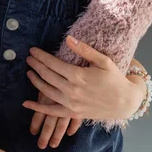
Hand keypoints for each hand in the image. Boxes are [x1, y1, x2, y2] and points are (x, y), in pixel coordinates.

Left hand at [24, 36, 145, 146]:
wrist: (125, 103)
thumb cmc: (115, 79)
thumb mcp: (103, 61)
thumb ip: (84, 50)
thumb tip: (68, 38)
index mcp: (78, 75)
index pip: (53, 63)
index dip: (41, 56)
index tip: (32, 50)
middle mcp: (71, 90)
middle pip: (47, 76)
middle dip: (36, 65)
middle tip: (28, 58)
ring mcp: (71, 104)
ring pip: (46, 92)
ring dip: (35, 81)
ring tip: (29, 72)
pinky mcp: (72, 114)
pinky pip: (51, 112)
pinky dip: (38, 108)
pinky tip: (26, 103)